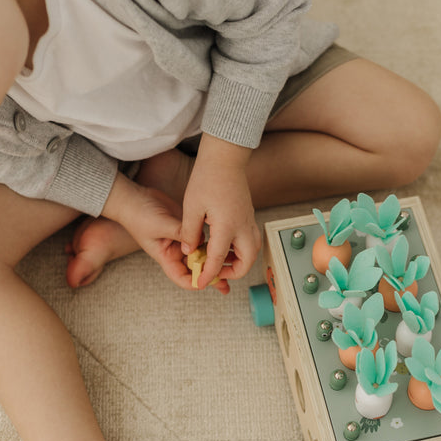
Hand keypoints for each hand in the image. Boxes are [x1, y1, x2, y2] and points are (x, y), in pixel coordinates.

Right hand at [103, 173, 229, 291]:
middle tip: (227, 284)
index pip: (183, 278)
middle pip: (195, 270)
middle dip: (210, 277)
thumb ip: (180, 233)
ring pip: (201, 256)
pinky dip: (212, 244)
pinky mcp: (187, 229)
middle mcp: (175, 253)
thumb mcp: (161, 225)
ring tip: (231, 266)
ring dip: (214, 261)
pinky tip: (226, 245)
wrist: (133, 197)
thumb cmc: (139, 215)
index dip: (197, 282)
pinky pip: (202, 240)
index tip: (211, 281)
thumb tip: (200, 240)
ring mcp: (181, 241)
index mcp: (166, 258)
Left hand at [180, 135, 260, 289]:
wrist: (225, 157)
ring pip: (251, 253)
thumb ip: (190, 232)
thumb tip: (189, 252)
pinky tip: (223, 246)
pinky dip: (240, 250)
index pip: (217, 259)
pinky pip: (250, 241)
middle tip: (213, 272)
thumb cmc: (207, 178)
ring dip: (238, 262)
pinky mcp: (249, 216)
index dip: (207, 275)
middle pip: (246, 262)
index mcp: (226, 226)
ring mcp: (248, 221)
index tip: (198, 284)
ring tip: (217, 260)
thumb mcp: (191, 207)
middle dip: (231, 273)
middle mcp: (242, 227)